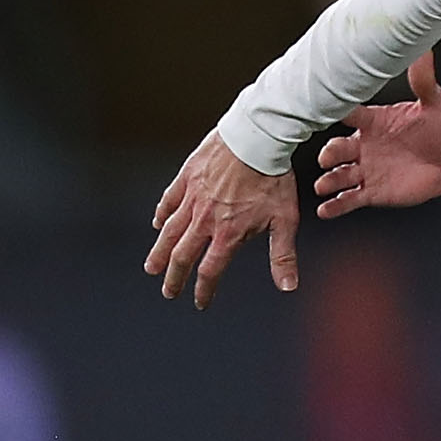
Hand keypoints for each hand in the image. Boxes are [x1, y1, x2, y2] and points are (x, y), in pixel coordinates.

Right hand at [145, 133, 298, 307]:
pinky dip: (162, 214)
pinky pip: (169, 200)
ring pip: (169, 231)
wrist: (258, 138)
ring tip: (151, 268)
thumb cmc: (275, 178)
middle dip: (174, 277)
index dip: (204, 290)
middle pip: (183, 255)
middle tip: (169, 292)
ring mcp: (193, 198)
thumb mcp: (285, 219)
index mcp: (228, 233)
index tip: (200, 302)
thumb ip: (283, 255)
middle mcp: (205, 219)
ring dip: (160, 252)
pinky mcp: (187, 177)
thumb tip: (289, 287)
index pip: (210, 270)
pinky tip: (157, 223)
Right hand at [314, 55, 440, 218]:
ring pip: (339, 175)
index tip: (317, 108)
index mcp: (373, 120)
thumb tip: (424, 50)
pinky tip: (325, 209)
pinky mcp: (372, 192)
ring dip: (329, 180)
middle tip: (328, 156)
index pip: (348, 113)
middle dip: (329, 153)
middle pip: (337, 147)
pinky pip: (349, 199)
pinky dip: (335, 205)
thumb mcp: (435, 102)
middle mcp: (363, 144)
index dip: (333, 111)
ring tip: (324, 185)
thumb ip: (424, 80)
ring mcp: (366, 169)